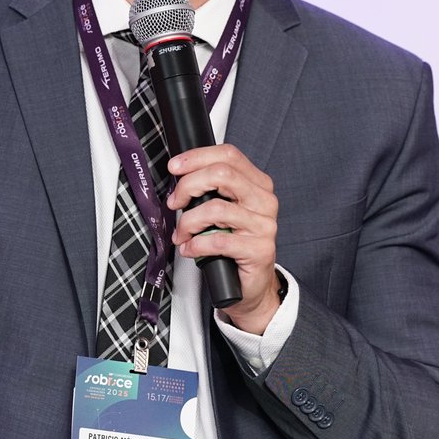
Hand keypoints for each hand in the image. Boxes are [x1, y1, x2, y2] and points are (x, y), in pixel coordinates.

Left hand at [167, 143, 280, 333]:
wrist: (251, 283)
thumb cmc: (233, 244)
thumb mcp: (223, 210)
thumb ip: (210, 190)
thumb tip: (179, 177)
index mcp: (257, 184)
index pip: (229, 155)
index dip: (197, 157)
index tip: (174, 167)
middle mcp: (264, 200)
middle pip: (222, 174)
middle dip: (189, 185)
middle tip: (174, 202)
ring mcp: (264, 225)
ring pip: (216, 208)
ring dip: (189, 221)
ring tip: (182, 234)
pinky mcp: (260, 250)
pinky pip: (219, 241)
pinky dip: (196, 245)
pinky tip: (190, 249)